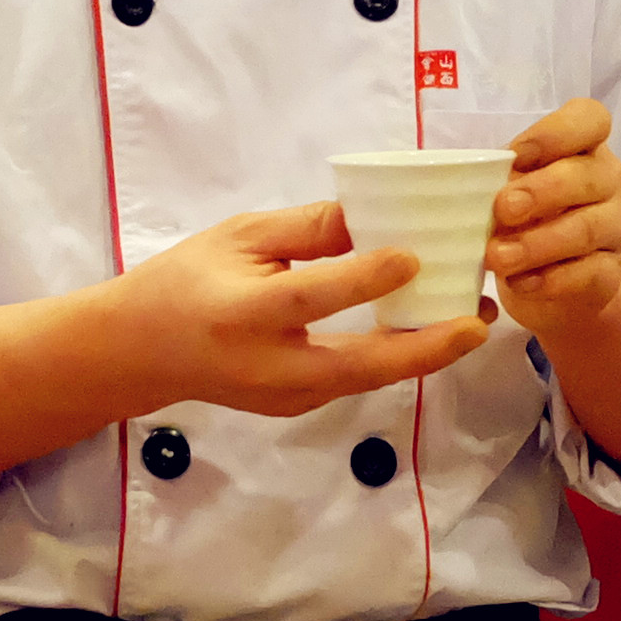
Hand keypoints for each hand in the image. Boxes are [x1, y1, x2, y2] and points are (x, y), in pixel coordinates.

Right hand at [108, 203, 493, 416]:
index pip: (311, 297)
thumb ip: (305, 228)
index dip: (363, 279)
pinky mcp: (296, 407)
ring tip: (473, 321)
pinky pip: (355, 381)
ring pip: (367, 379)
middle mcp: (268, 364)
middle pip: (358, 364)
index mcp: (244, 312)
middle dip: (426, 347)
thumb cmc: (187, 280)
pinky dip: (395, 359)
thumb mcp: (238, 236)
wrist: (141, 353)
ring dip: (423, 354)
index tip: (412, 256)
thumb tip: (374, 213)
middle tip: (479, 322)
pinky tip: (427, 330)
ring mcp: (285, 395)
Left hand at [486, 99, 620, 336]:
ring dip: (537, 243)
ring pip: (587, 229)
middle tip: (501, 210)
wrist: (554, 280)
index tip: (515, 156)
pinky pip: (589, 274)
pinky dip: (550, 280)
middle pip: (587, 176)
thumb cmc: (527, 217)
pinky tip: (519, 283)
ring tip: (497, 257)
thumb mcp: (513, 189)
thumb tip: (465, 185)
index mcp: (584, 147)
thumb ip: (499, 181)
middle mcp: (608, 181)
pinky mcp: (612, 272)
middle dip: (540, 192)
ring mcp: (616, 227)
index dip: (554, 133)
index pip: (591, 120)